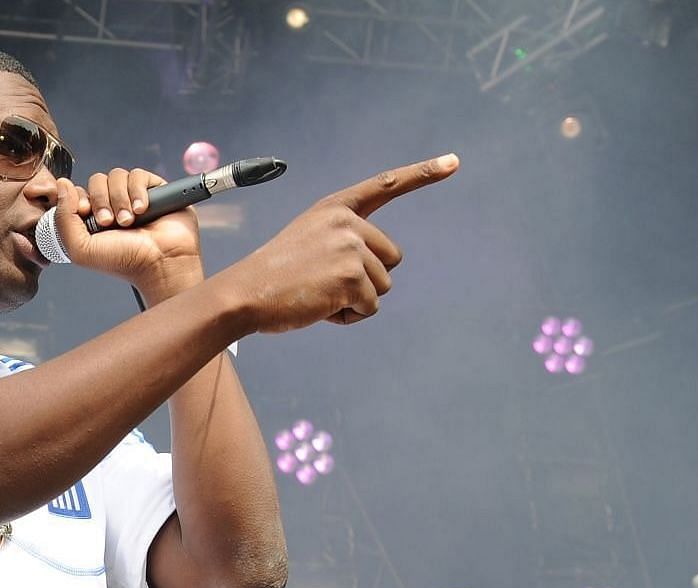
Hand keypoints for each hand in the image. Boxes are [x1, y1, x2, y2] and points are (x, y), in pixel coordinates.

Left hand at [49, 169, 203, 295]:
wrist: (161, 263)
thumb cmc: (124, 261)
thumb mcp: (80, 249)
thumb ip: (63, 218)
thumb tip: (62, 183)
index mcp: (93, 218)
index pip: (78, 192)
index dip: (78, 199)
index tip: (85, 213)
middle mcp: (112, 206)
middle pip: (96, 180)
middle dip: (100, 200)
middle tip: (109, 222)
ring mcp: (133, 196)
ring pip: (116, 176)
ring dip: (119, 199)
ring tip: (129, 221)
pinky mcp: (153, 189)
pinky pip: (137, 175)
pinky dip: (137, 191)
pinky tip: (143, 210)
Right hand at [226, 154, 458, 332]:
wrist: (244, 294)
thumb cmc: (273, 277)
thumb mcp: (309, 243)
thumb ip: (343, 243)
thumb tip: (379, 273)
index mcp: (335, 208)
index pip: (386, 185)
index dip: (423, 174)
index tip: (454, 162)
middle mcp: (347, 222)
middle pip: (390, 258)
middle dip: (366, 279)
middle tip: (322, 283)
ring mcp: (351, 247)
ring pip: (382, 286)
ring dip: (354, 300)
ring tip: (316, 294)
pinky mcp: (352, 277)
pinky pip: (369, 307)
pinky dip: (348, 316)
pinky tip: (319, 307)